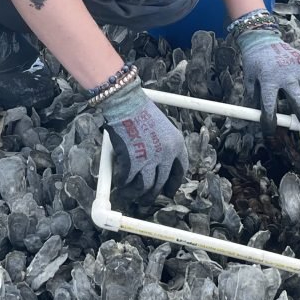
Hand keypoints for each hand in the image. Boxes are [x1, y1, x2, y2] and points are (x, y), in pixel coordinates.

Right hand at [100, 79, 187, 207]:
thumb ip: (160, 146)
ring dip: (135, 193)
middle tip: (144, 198)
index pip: (180, 170)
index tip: (167, 191)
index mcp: (177, 143)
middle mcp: (167, 153)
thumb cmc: (139, 110)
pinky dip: (122, 183)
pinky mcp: (133, 161)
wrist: (126, 102)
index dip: (173, 184)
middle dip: (151, 194)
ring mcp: (151, 158)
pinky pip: (128, 180)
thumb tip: (152, 169)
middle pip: (161, 183)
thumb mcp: (159, 127)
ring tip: (128, 193)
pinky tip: (119, 182)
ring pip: (145, 187)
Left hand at [237, 28, 299, 134]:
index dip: (270, 122)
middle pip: (298, 101)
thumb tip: (256, 120)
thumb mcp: (249, 80)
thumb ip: (253, 99)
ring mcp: (298, 68)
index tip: (270, 132)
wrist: (264, 39)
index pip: (270, 106)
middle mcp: (286, 74)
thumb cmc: (255, 63)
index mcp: (268, 79)